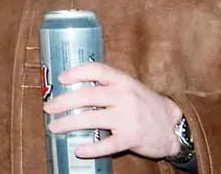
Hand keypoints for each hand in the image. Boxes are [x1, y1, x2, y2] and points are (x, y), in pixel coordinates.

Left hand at [43, 63, 182, 159]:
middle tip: (48, 107)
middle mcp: (124, 97)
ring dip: (68, 123)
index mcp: (123, 81)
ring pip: (91, 119)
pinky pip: (106, 145)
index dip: (76, 72)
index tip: (60, 78)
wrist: (172, 127)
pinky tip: (78, 149)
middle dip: (63, 102)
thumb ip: (107, 85)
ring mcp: (127, 118)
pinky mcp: (130, 138)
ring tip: (53, 127)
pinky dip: (90, 149)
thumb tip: (72, 85)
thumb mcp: (129, 88)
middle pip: (87, 96)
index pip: (97, 70)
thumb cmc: (144, 104)